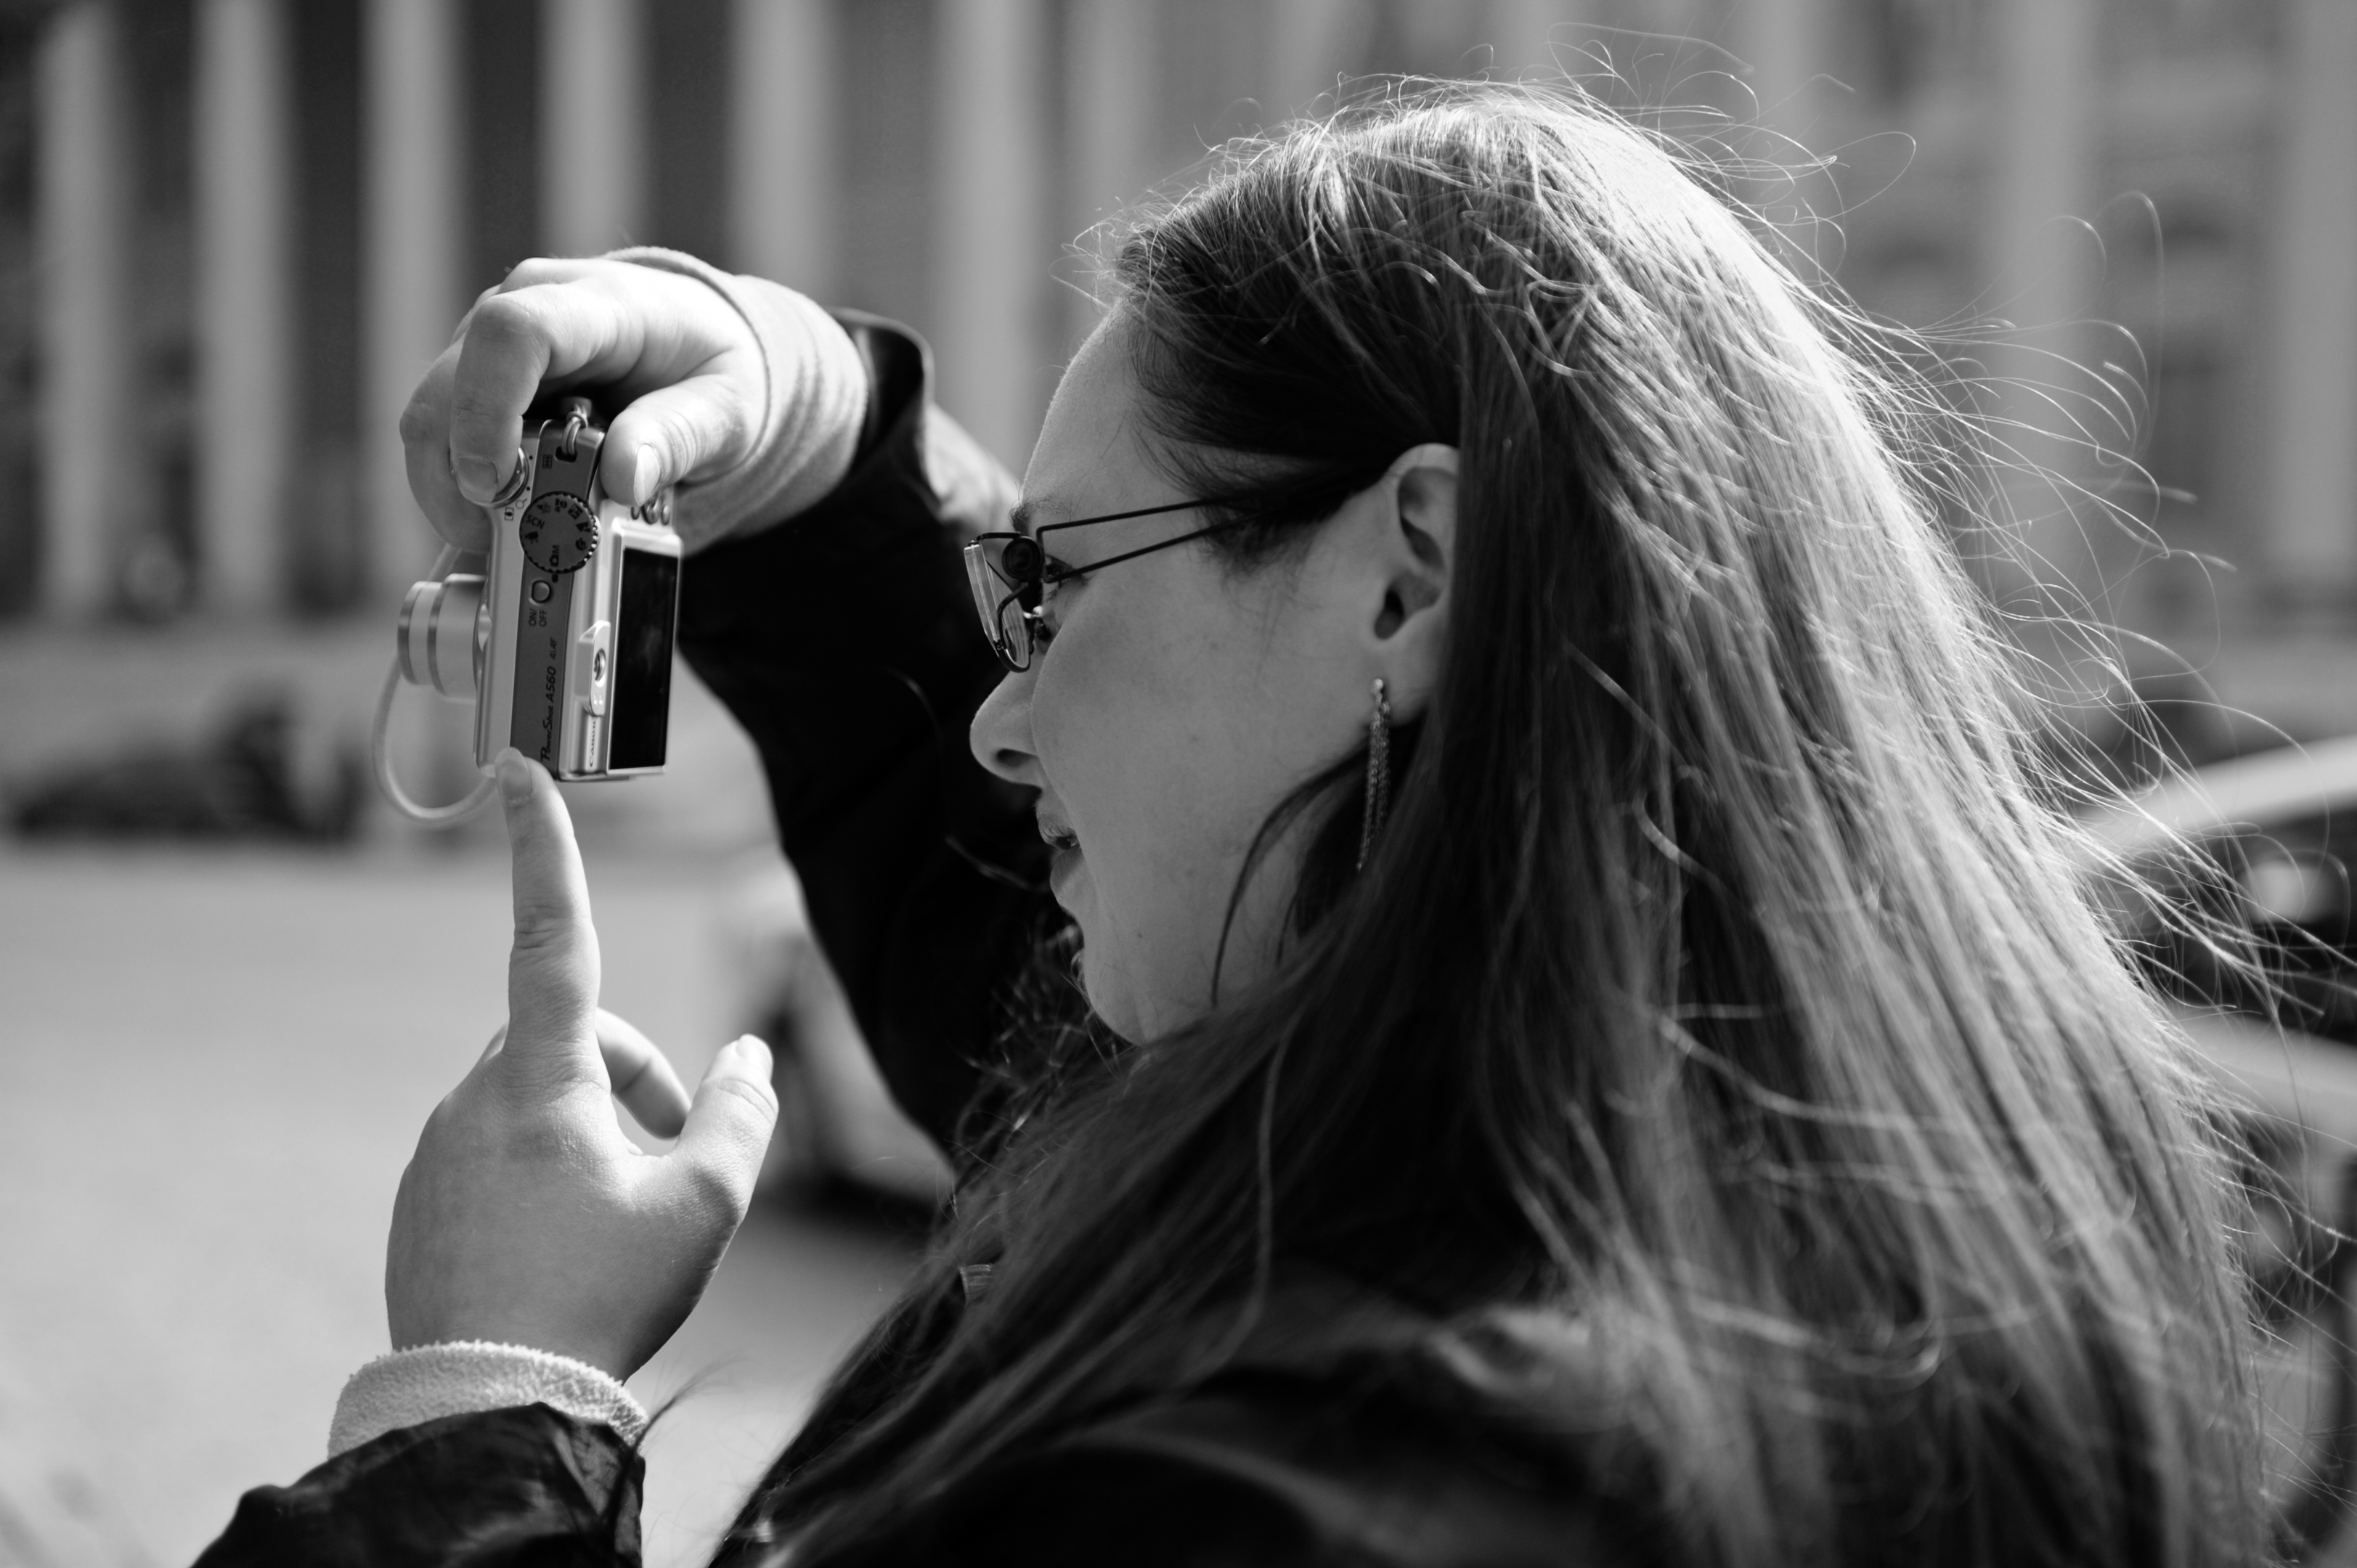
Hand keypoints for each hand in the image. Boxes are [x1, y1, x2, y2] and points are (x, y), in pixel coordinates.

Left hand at [385, 751, 779, 1378]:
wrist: (485, 1402)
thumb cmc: (600, 1297)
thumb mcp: (703, 1206)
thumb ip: (739, 1113)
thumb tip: (747, 1055)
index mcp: (542, 1080)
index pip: (551, 936)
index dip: (541, 846)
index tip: (520, 767)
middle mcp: (475, 1098)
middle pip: (569, 1035)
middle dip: (632, 1072)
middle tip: (677, 1155)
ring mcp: (438, 1150)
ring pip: (533, 1096)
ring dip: (590, 1128)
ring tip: (623, 1218)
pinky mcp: (420, 1200)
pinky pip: (491, 1150)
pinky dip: (542, 1172)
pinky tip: (565, 1248)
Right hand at [400, 257, 765, 552]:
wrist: (697, 343)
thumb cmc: (708, 365)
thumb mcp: (724, 406)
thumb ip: (679, 437)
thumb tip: (624, 477)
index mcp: (591, 304)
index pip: (512, 334)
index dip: (487, 409)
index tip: (494, 482)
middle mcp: (522, 310)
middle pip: (446, 387)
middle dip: (457, 475)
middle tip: (496, 538)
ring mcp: (490, 345)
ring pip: (429, 420)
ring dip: (452, 492)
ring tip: (504, 539)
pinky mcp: (477, 381)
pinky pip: (444, 440)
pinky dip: (463, 490)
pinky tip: (503, 522)